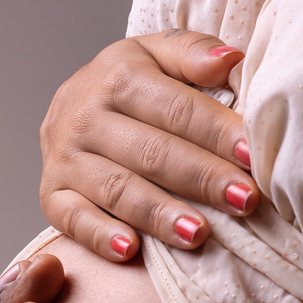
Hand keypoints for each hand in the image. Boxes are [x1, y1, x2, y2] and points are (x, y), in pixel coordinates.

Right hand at [39, 29, 259, 262]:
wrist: (69, 106)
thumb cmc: (126, 86)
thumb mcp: (157, 55)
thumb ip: (193, 53)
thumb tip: (231, 62)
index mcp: (117, 76)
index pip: (176, 109)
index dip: (217, 134)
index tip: (251, 158)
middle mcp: (84, 116)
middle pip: (151, 152)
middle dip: (201, 178)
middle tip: (242, 201)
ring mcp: (64, 159)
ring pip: (117, 190)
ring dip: (159, 214)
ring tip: (198, 233)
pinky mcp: (51, 195)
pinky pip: (73, 219)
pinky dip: (100, 236)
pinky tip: (130, 250)